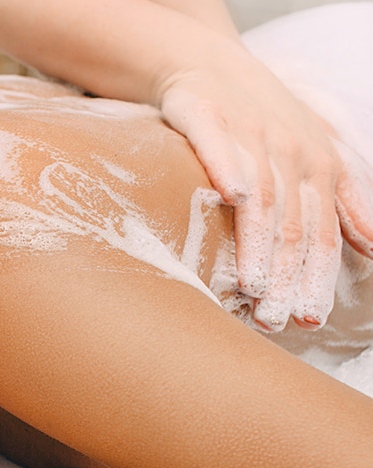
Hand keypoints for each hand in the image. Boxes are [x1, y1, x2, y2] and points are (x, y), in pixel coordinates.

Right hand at [157, 45, 372, 331]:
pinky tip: (231, 196)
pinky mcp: (207, 118)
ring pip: (260, 198)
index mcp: (318, 166)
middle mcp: (289, 152)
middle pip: (292, 224)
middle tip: (274, 319)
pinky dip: (228, 169)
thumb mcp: (315, 151)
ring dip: (257, 245)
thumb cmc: (262, 116)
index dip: (316, 277)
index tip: (308, 318)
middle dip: (286, 276)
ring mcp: (249, 135)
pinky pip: (219, 147)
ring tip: (250, 288)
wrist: (209, 65)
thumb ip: (344, 200)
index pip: (321, 232)